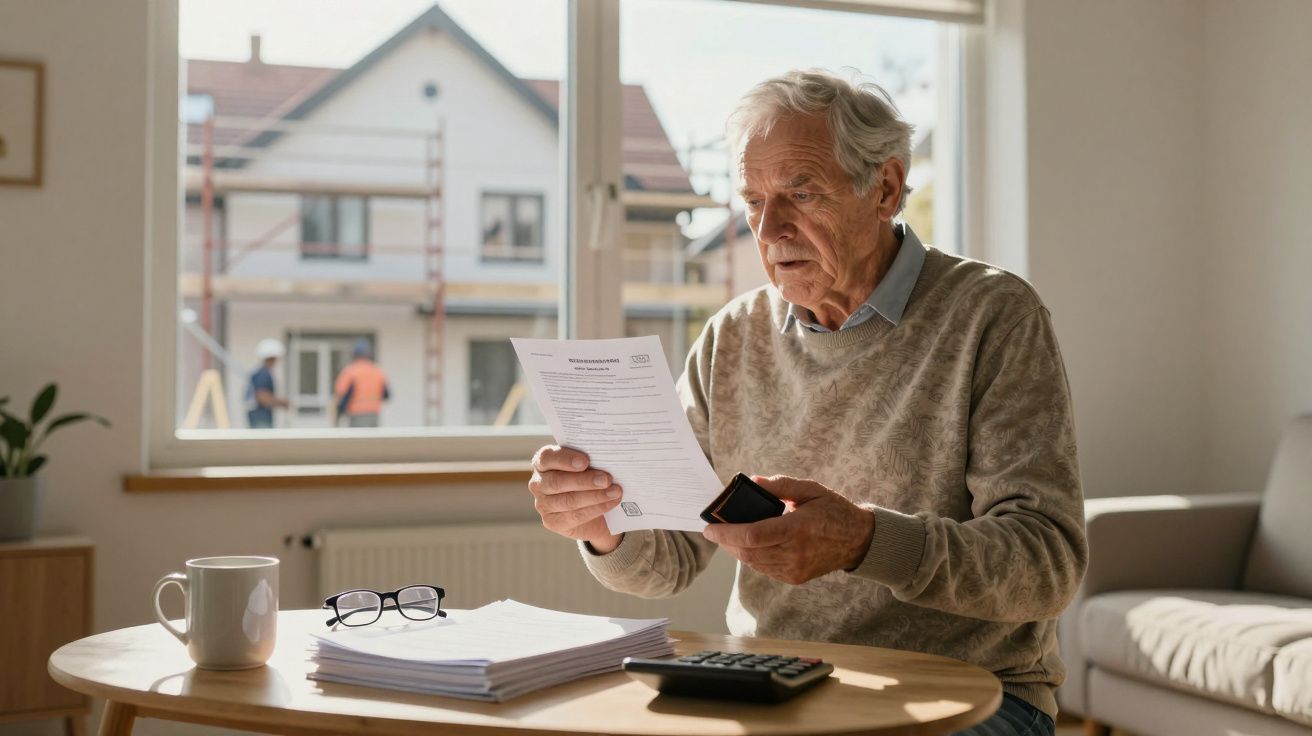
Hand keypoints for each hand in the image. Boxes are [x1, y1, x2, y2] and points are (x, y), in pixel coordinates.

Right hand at [528, 445, 623, 552]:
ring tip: (615, 491)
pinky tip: (611, 502)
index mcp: (542, 462)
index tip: (585, 461)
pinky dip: (596, 509)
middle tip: (607, 479)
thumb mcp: (588, 464)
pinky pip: (575, 516)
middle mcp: (538, 483)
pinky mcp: (552, 522)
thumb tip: (607, 458)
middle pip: (557, 482)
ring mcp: (542, 504)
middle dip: (584, 481)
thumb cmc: (588, 477)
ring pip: (568, 501)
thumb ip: (590, 460)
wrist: (592, 509)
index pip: (546, 457)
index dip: (565, 459)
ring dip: (595, 496)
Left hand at [701, 475, 874, 584]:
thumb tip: (753, 481)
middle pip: (747, 552)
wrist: (858, 540)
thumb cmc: (833, 510)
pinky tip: (751, 545)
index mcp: (797, 529)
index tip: (709, 527)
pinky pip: (765, 569)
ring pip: (754, 563)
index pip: (751, 535)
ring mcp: (794, 569)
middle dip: (726, 541)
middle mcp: (794, 553)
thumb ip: (781, 486)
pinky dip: (753, 557)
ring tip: (730, 535)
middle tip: (715, 530)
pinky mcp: (795, 578)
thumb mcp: (810, 489)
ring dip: (737, 549)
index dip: (726, 533)